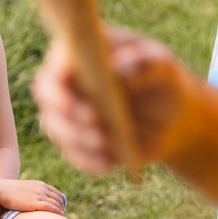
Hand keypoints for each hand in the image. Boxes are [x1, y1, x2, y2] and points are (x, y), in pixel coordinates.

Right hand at [0, 179, 66, 213]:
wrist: (2, 190)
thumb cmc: (9, 191)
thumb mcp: (23, 189)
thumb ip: (30, 193)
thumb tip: (29, 200)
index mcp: (40, 184)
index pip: (56, 192)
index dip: (60, 200)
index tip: (60, 208)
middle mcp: (42, 189)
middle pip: (58, 198)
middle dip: (62, 207)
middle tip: (61, 215)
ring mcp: (39, 195)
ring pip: (56, 203)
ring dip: (60, 211)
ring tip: (61, 218)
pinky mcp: (35, 202)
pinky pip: (51, 207)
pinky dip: (57, 212)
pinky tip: (59, 216)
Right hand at [33, 28, 190, 173]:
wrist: (170, 118)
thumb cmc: (162, 82)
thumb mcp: (163, 67)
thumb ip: (145, 62)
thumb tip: (117, 67)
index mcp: (81, 54)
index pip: (57, 63)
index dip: (60, 80)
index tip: (78, 94)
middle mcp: (66, 83)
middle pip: (47, 96)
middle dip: (66, 111)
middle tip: (95, 119)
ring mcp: (67, 115)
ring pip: (56, 128)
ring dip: (78, 138)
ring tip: (106, 143)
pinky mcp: (76, 142)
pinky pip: (73, 154)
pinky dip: (88, 160)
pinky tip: (107, 164)